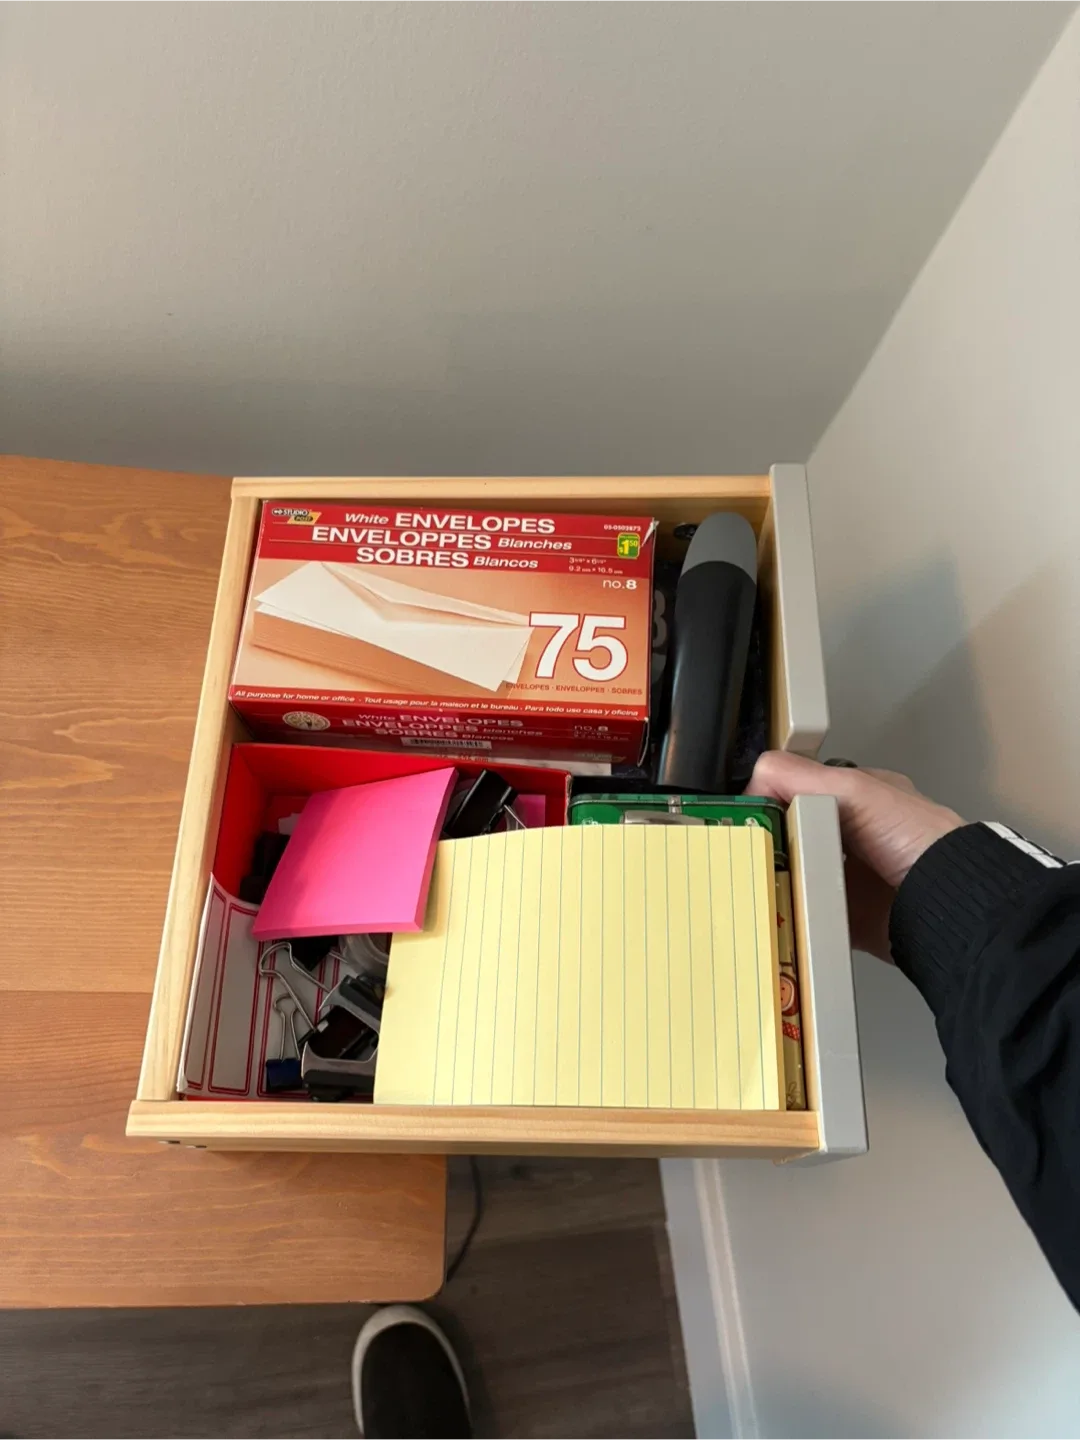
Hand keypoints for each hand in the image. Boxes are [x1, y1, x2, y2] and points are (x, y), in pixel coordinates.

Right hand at [747, 751, 962, 960]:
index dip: (769, 798)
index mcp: (855, 796)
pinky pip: (805, 914)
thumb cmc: (921, 841)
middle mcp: (851, 835)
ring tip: (762, 881)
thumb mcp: (856, 790)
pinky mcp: (845, 914)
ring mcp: (848, 876)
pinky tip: (780, 909)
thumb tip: (756, 775)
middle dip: (767, 842)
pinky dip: (790, 914)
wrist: (949, 905)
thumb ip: (801, 776)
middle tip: (752, 853)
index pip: (795, 786)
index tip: (749, 817)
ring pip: (792, 874)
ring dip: (774, 880)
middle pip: (788, 833)